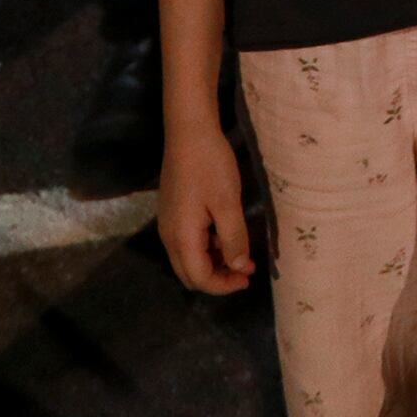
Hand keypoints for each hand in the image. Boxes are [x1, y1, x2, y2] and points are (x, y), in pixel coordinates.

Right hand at [155, 121, 259, 295]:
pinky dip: (207, 246)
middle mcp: (169, 236)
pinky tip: (226, 235)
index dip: (223, 285)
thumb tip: (237, 267)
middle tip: (246, 270)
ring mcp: (168, 223)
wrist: (189, 130)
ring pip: (189, 258)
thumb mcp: (228, 204)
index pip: (198, 278)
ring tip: (242, 253)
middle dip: (218, 277)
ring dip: (214, 261)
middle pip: (190, 273)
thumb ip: (233, 239)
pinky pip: (188, 241)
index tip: (247, 279)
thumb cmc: (210, 165)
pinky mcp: (173, 211)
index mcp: (181, 237)